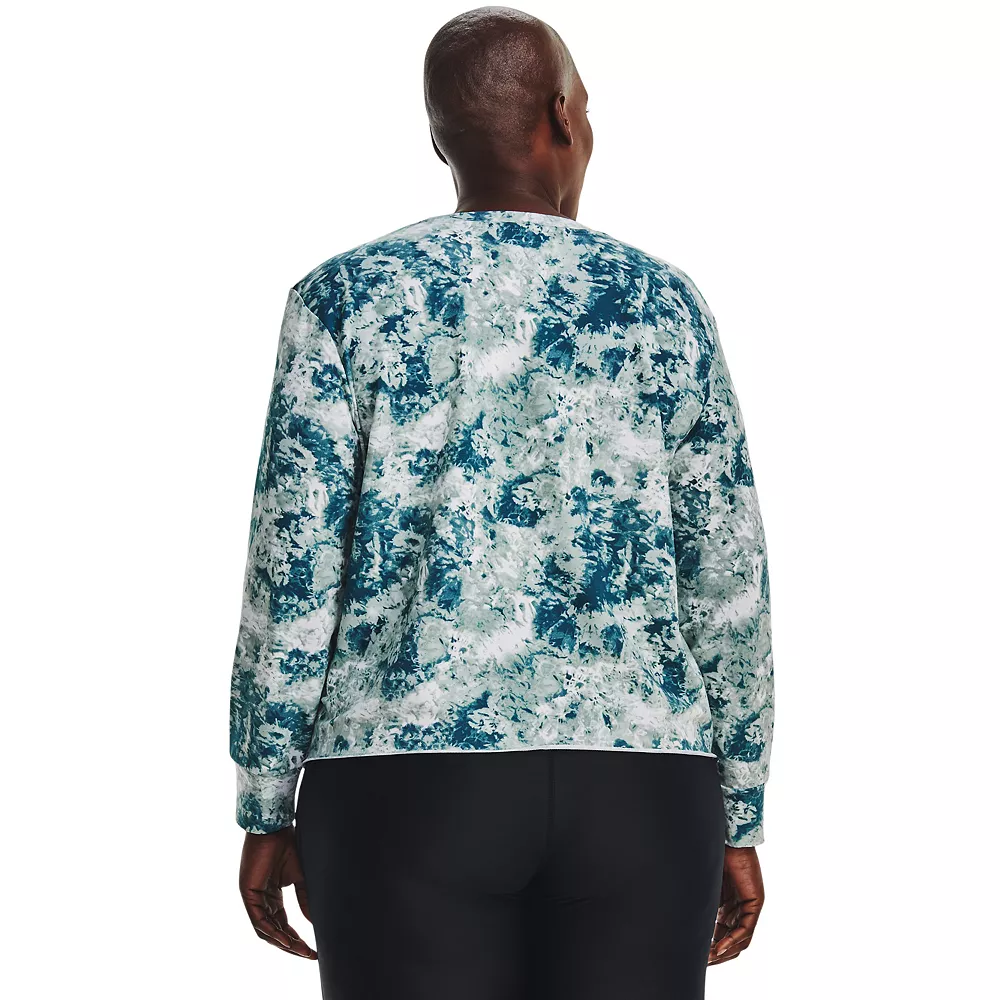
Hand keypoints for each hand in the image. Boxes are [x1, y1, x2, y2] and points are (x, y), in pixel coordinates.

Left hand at [239, 826, 315, 959]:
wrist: (276, 828)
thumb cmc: (287, 846)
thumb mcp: (301, 877)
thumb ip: (305, 899)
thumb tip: (314, 922)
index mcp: (272, 895)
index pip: (283, 924)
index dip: (296, 938)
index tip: (312, 949)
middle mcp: (261, 899)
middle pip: (274, 931)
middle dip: (291, 945)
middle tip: (308, 955)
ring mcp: (253, 898)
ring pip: (266, 930)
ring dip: (283, 942)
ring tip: (300, 951)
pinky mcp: (248, 894)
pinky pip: (259, 920)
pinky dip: (272, 932)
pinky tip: (286, 940)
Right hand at [707, 845, 763, 964]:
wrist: (726, 839)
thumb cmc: (713, 856)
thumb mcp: (704, 887)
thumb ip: (702, 905)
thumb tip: (684, 922)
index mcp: (726, 904)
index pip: (722, 933)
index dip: (711, 946)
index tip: (699, 955)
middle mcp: (739, 907)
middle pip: (733, 940)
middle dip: (719, 954)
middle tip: (704, 962)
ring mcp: (748, 906)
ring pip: (740, 939)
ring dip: (725, 951)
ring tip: (710, 958)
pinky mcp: (755, 902)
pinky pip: (746, 929)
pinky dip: (733, 940)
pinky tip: (719, 946)